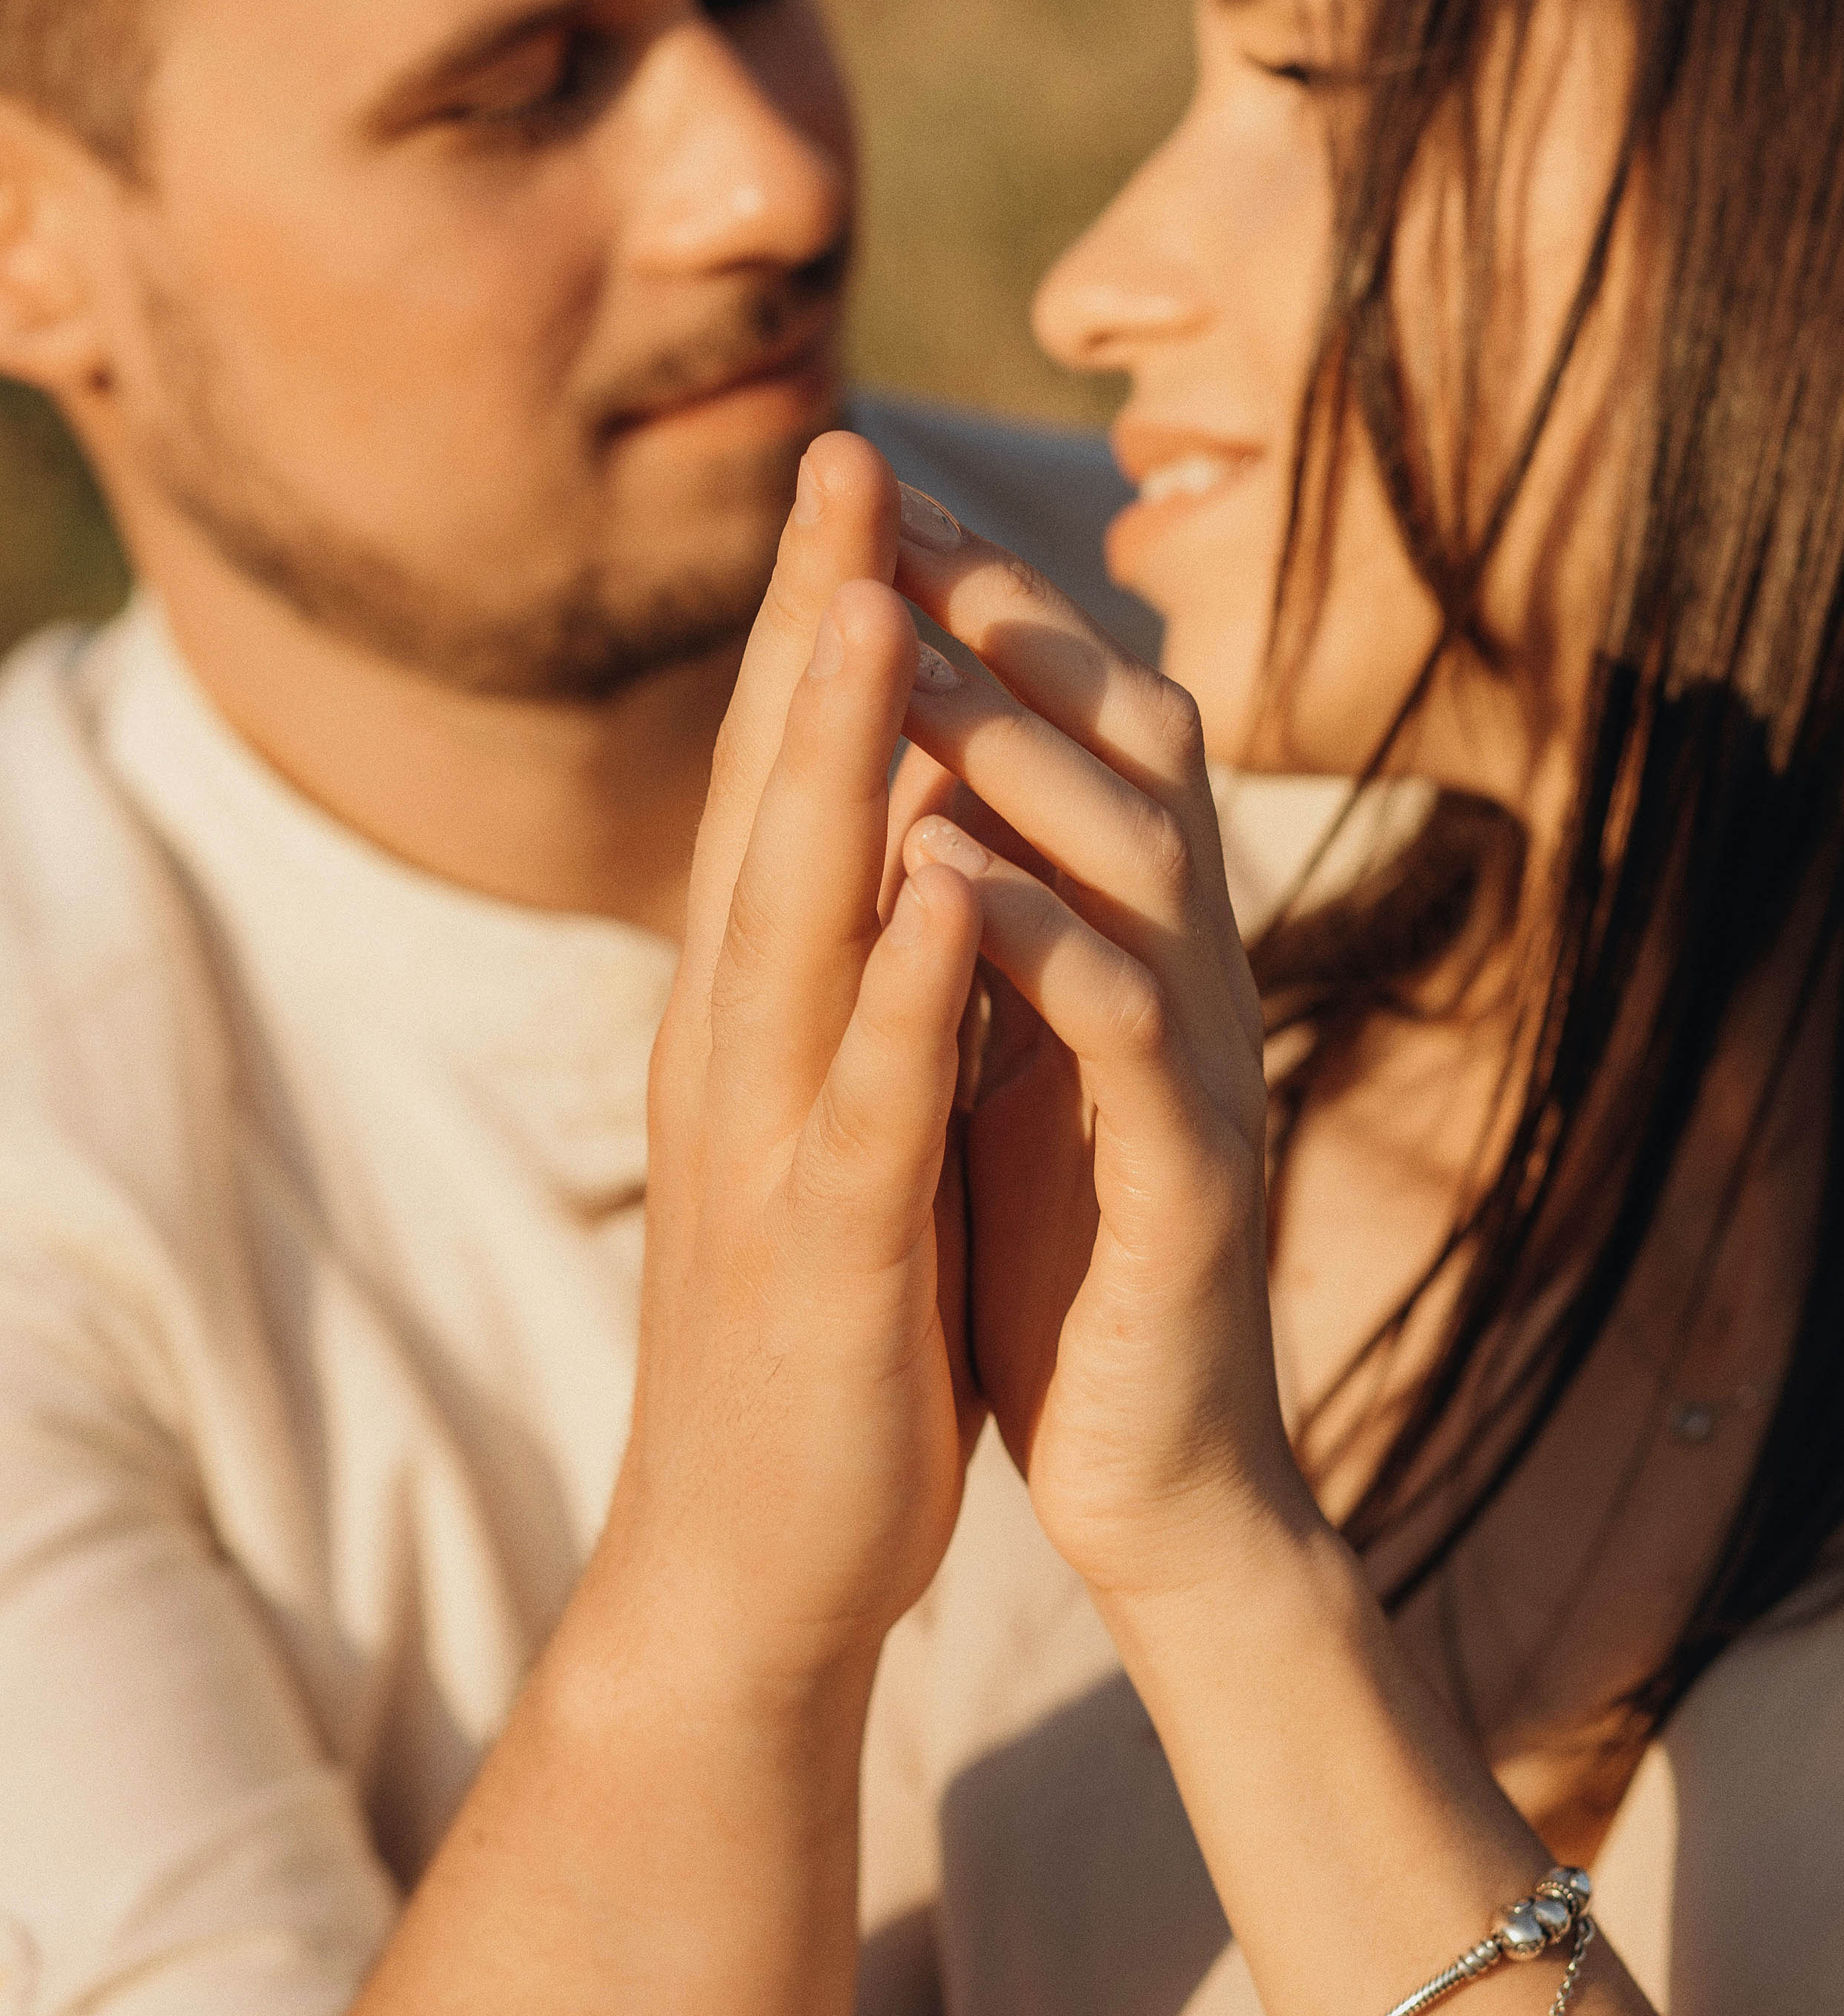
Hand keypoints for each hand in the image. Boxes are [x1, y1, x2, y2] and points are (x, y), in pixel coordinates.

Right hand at [609, 434, 986, 1707]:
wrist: (749, 1556)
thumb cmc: (818, 1323)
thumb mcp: (836, 1120)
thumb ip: (860, 989)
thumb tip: (917, 841)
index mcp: (751, 1015)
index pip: (785, 788)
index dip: (819, 628)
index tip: (858, 480)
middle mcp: (733, 1050)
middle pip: (768, 805)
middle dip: (812, 629)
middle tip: (842, 459)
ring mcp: (765, 1147)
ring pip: (793, 923)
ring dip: (830, 764)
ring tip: (873, 608)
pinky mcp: (823, 1253)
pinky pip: (861, 1102)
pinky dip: (894, 990)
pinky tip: (937, 886)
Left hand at [887, 504, 1311, 1603]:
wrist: (1162, 1477)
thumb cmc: (1067, 1256)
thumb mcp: (1017, 1057)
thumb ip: (999, 919)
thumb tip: (920, 774)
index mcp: (1130, 937)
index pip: (1070, 723)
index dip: (977, 602)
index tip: (859, 495)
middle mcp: (1185, 970)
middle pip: (1123, 741)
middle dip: (1003, 614)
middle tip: (886, 500)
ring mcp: (1199, 1070)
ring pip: (1132, 860)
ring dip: (1018, 750)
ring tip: (902, 648)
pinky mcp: (1187, 1182)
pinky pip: (1126, 1034)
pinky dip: (1043, 943)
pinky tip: (952, 873)